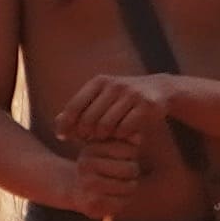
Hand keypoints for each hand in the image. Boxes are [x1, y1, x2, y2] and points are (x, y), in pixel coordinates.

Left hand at [61, 69, 180, 159]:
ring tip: (105, 137)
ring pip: (106, 126)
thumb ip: (79, 110)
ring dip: (103, 136)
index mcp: (99, 81)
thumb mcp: (101, 97)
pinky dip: (121, 136)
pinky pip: (124, 129)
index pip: (74, 106)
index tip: (63, 137)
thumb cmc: (123, 98)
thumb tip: (59, 129)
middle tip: (89, 139)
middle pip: (89, 120)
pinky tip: (122, 135)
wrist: (160, 90)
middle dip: (86, 134)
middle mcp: (114, 85)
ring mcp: (132, 94)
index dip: (66, 125)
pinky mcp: (146, 105)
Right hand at [63, 117, 153, 203]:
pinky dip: (123, 201)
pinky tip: (114, 197)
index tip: (123, 157)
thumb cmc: (102, 164)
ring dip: (130, 187)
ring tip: (120, 184)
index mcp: (91, 149)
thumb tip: (139, 138)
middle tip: (125, 173)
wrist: (77, 189)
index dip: (132, 155)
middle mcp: (86, 166)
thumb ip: (128, 139)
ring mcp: (87, 186)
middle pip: (131, 169)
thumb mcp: (111, 147)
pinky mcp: (92, 205)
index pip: (130, 151)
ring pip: (130, 187)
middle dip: (133, 171)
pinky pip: (123, 203)